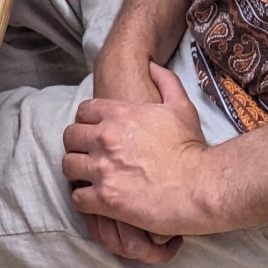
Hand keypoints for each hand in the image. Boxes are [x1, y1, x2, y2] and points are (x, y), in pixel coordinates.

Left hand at [64, 63, 207, 252]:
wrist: (200, 185)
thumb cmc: (191, 148)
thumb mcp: (180, 106)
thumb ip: (165, 82)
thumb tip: (152, 67)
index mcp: (119, 114)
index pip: (83, 111)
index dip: (87, 122)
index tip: (94, 133)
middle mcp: (105, 138)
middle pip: (70, 137)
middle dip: (77, 146)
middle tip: (89, 156)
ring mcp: (102, 169)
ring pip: (68, 166)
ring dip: (77, 172)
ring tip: (89, 179)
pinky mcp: (105, 199)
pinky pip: (78, 198)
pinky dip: (84, 199)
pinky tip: (96, 201)